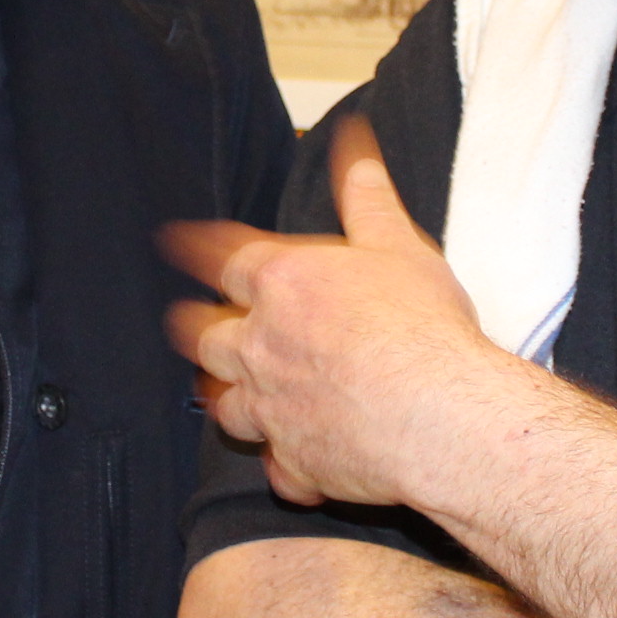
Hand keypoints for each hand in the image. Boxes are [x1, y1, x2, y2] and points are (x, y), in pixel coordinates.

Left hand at [164, 117, 506, 510]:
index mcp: (285, 285)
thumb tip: (353, 149)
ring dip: (226, 398)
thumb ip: (369, 200)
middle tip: (187, 325)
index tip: (178, 244)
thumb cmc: (422, 328)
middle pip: (208, 338)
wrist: (438, 414)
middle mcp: (265, 346)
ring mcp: (275, 408)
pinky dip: (283, 463)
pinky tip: (290, 463)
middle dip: (197, 330)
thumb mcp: (400, 247)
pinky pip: (278, 468)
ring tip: (225, 395)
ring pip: (228, 405)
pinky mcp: (299, 461)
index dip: (199, 249)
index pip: (226, 259)